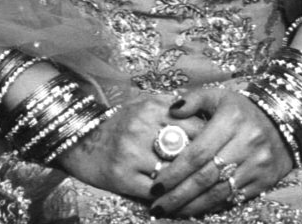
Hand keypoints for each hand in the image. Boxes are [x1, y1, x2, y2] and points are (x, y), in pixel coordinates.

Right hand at [56, 94, 205, 201]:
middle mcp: (141, 128)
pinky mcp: (123, 177)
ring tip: (203, 189)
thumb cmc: (118, 123)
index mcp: (151, 108)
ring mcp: (131, 154)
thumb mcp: (142, 103)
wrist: (79, 142)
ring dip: (189, 183)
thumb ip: (171, 104)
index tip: (222, 149)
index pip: (194, 125)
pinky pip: (156, 191)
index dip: (212, 140)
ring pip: (173, 173)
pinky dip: (170, 197)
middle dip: (204, 164)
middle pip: (187, 150)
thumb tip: (205, 110)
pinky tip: (179, 199)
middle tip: (218, 172)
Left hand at [151, 85, 292, 217]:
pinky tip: (195, 209)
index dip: (174, 172)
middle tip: (157, 205)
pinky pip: (234, 198)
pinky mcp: (264, 180)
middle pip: (205, 177)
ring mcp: (257, 164)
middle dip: (178, 195)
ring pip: (218, 192)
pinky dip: (212, 206)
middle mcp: (246, 143)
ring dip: (192, 205)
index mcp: (231, 121)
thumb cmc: (242, 109)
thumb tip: (171, 110)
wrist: (285, 120)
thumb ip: (193, 100)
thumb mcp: (219, 96)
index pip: (197, 153)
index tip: (156, 185)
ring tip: (170, 211)